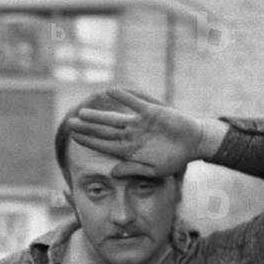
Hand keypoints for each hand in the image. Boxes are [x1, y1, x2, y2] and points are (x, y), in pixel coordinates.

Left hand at [66, 89, 206, 178]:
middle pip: (104, 131)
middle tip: (70, 123)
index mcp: (128, 150)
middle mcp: (130, 136)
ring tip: (83, 112)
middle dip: (87, 128)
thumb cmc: (173, 159)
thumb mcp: (153, 170)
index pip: (104, 145)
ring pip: (114, 119)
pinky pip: (134, 103)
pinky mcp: (151, 112)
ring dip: (98, 115)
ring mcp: (139, 124)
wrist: (193, 144)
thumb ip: (133, 169)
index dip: (89, 141)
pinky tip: (109, 91)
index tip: (74, 137)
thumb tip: (113, 173)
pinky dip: (123, 97)